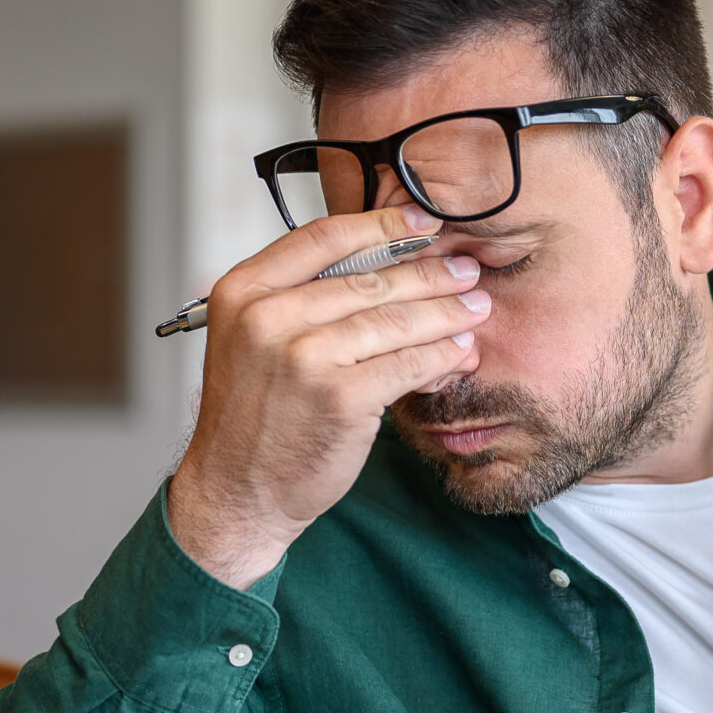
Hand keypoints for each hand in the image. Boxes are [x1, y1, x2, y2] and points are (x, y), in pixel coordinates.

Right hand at [168, 205, 488, 588]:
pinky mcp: (341, 398)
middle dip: (428, 273)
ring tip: (475, 309)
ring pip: (394, 320)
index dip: (381, 225)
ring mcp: (304, 358)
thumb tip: (382, 264)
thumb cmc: (252, 418)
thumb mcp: (253, 341)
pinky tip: (459, 351)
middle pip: (368, 279)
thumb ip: (300, 299)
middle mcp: (268, 318)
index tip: (421, 222)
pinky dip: (440, 356)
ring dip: (445, 313)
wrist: (237, 491)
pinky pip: (406, 364)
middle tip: (465, 270)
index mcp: (243, 292)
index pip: (323, 238)